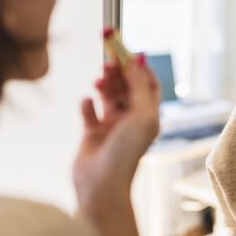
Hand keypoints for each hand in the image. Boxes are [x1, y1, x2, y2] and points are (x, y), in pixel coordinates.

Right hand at [73, 55, 159, 210]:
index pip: (148, 84)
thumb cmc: (126, 152)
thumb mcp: (140, 114)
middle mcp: (132, 121)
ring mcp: (112, 127)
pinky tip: (86, 101)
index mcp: (149, 116)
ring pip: (108, 97)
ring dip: (104, 85)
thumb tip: (136, 59)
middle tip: (108, 58)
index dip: (139, 67)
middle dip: (119, 72)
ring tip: (99, 78)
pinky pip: (90, 112)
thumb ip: (138, 85)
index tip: (127, 50)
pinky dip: (87, 104)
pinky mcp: (93, 134)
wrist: (102, 185)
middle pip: (126, 87)